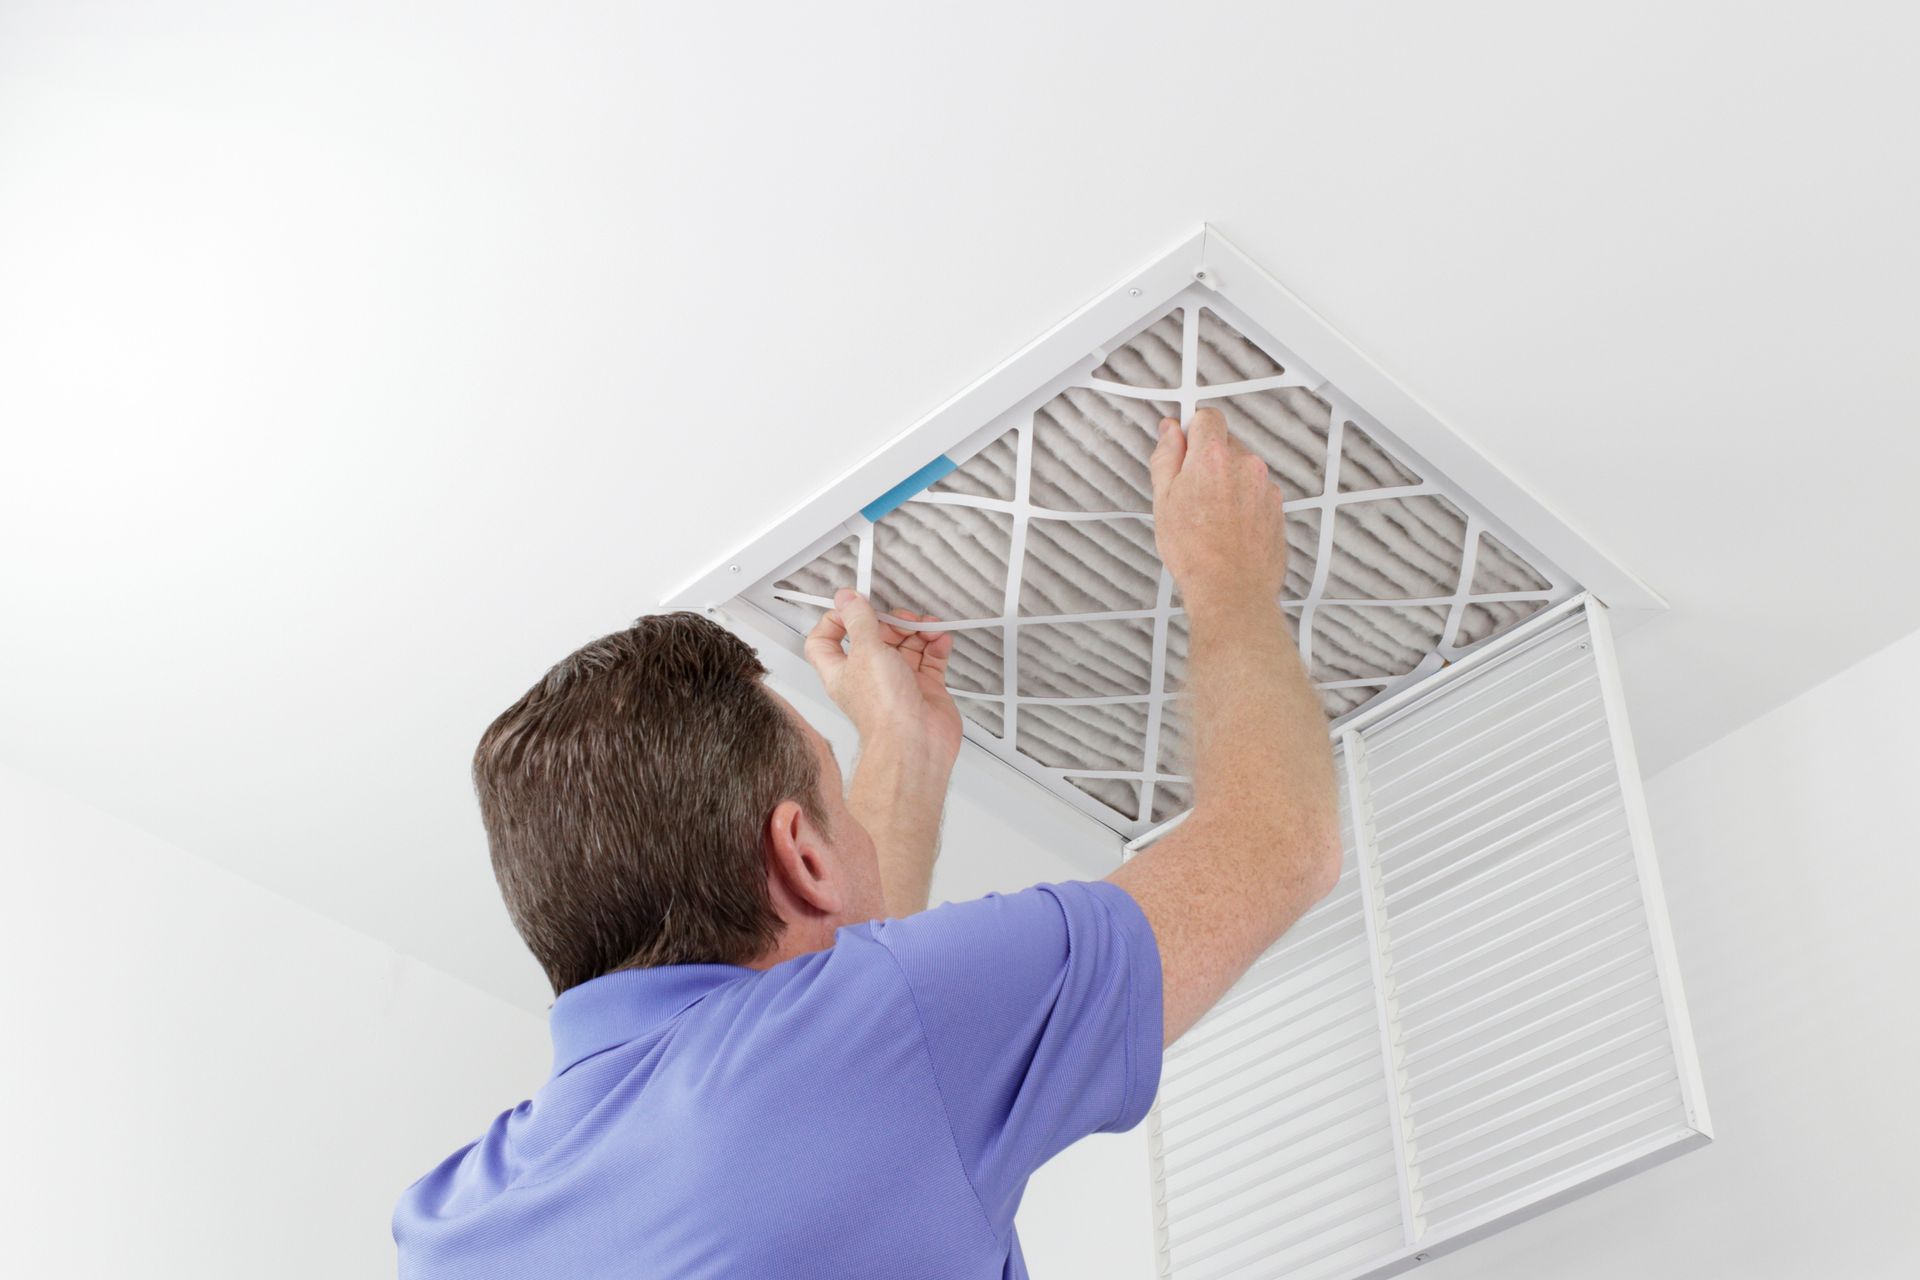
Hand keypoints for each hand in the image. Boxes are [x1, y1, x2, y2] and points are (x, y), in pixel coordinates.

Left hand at [804, 588, 963, 760]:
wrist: (915, 743)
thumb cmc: (884, 710)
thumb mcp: (866, 651)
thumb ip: (858, 621)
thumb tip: (846, 598)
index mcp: (843, 670)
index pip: (825, 641)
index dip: (835, 621)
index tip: (852, 607)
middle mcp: (869, 676)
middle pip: (876, 637)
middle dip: (892, 622)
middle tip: (904, 619)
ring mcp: (898, 682)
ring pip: (906, 646)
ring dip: (919, 631)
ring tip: (927, 628)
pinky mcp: (924, 689)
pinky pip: (930, 660)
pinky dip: (936, 646)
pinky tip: (940, 639)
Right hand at [1150, 406, 1288, 614]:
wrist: (1231, 590)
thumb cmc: (1195, 553)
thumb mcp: (1163, 500)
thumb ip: (1166, 457)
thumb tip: (1169, 432)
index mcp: (1213, 457)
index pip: (1206, 416)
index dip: (1191, 430)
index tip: (1181, 447)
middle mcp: (1245, 464)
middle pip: (1225, 443)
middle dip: (1207, 460)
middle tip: (1189, 493)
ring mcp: (1265, 485)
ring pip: (1241, 469)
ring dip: (1226, 482)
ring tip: (1209, 516)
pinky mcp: (1277, 506)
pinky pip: (1255, 491)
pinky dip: (1242, 502)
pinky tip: (1227, 527)